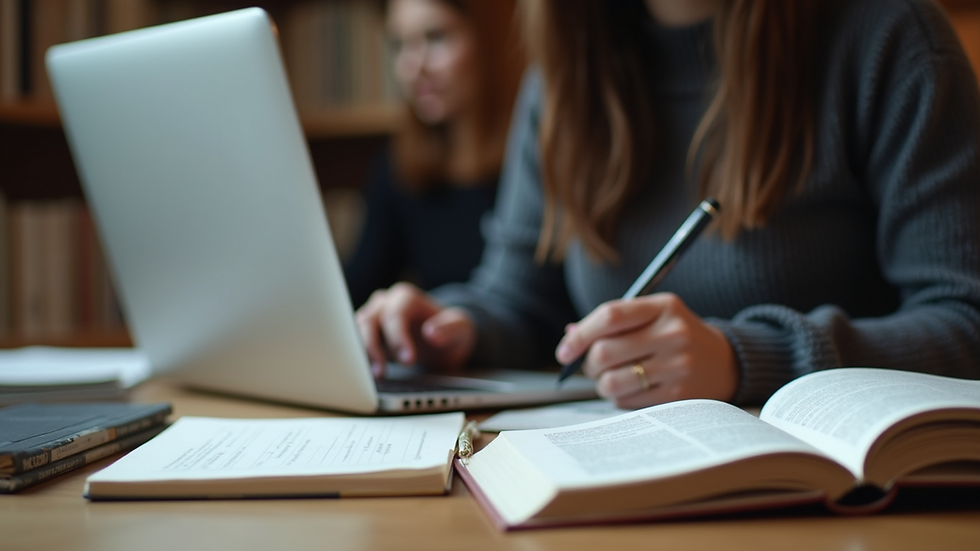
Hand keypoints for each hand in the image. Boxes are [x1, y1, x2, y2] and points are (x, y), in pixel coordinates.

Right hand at [355, 282, 476, 376]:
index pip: (395, 314)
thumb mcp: (462, 329)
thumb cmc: (451, 331)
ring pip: (357, 332)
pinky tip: (366, 376)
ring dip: (362, 354)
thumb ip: (450, 328)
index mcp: (407, 298)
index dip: (398, 337)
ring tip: (375, 376)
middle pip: (369, 321)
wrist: (444, 340)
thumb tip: (431, 333)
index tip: (408, 360)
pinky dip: (359, 359)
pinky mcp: (367, 336)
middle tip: (382, 373)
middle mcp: (386, 304)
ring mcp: (374, 319)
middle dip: (373, 348)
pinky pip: (355, 344)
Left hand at [555, 293, 736, 407]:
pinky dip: (619, 398)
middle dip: (589, 363)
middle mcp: (673, 333)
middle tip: (592, 366)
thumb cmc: (675, 336)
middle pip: (605, 352)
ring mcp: (679, 365)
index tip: (564, 352)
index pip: (610, 316)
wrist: (725, 362)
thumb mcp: (653, 316)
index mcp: (664, 306)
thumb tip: (569, 336)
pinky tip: (632, 389)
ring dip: (602, 384)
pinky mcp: (680, 394)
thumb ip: (613, 322)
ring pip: (612, 382)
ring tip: (611, 379)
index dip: (580, 335)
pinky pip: (627, 401)